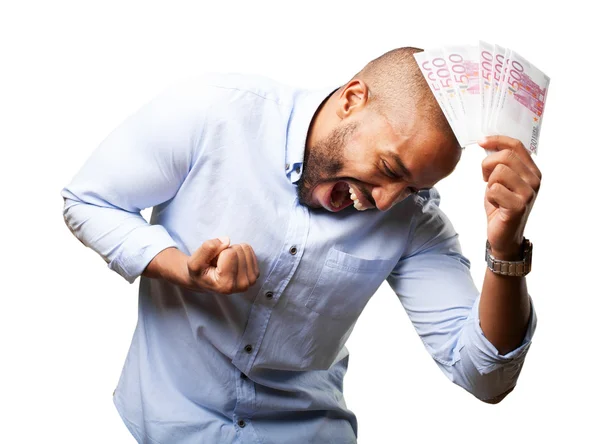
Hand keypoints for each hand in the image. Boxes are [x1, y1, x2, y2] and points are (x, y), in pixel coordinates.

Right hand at [185, 237, 259, 293]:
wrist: (205, 280)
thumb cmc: (200, 272)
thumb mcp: (194, 262)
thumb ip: (207, 249)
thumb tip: (227, 240)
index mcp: (226, 284)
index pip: (230, 253)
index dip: (219, 252)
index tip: (213, 263)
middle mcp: (242, 285)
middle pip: (239, 250)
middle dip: (226, 251)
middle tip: (218, 263)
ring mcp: (250, 280)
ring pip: (245, 248)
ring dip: (233, 251)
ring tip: (224, 263)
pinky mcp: (255, 274)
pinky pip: (250, 250)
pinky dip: (240, 252)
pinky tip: (232, 263)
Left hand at [478, 136, 541, 259]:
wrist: (504, 235)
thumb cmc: (501, 205)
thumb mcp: (501, 180)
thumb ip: (501, 163)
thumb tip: (488, 142)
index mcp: (532, 171)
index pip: (517, 146)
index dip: (497, 140)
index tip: (481, 141)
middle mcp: (535, 180)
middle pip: (505, 156)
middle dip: (487, 165)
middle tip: (485, 178)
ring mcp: (529, 193)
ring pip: (499, 172)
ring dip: (490, 184)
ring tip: (495, 194)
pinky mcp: (519, 206)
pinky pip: (494, 190)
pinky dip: (490, 197)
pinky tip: (496, 205)